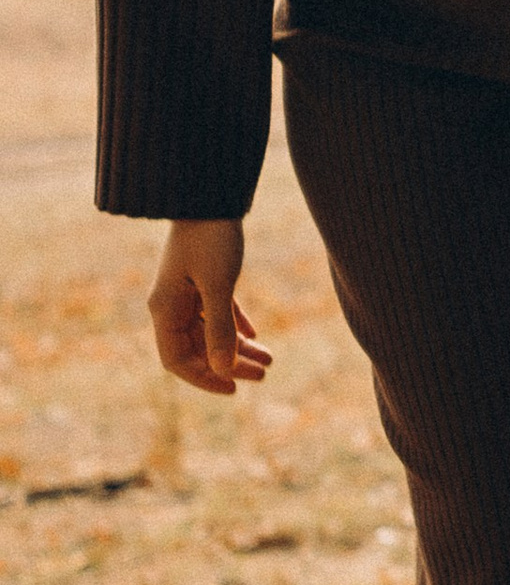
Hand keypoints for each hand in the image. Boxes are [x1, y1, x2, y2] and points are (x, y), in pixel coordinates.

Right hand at [149, 221, 270, 395]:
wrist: (211, 195)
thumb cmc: (211, 238)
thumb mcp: (218, 286)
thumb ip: (220, 329)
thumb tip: (224, 369)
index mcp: (165, 310)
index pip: (178, 360)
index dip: (204, 378)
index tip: (233, 389)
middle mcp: (171, 305)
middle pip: (197, 349)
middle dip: (229, 364)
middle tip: (264, 374)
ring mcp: (186, 292)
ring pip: (210, 332)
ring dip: (237, 347)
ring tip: (269, 360)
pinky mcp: (203, 279)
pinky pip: (217, 312)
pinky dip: (236, 326)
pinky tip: (256, 336)